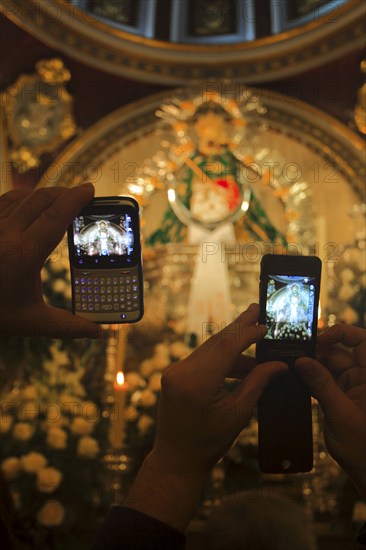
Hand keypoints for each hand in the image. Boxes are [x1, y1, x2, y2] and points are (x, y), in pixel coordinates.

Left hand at [0, 184, 101, 338]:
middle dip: (65, 193)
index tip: (90, 190)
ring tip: (63, 198)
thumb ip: (67, 326)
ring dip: (46, 194)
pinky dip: (25, 197)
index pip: (54, 217)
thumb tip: (98, 333)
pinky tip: (35, 203)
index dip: (75, 200)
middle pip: (41, 200)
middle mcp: (5, 235)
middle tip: (83, 194)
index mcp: (22, 255)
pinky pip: (6, 200)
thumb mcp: (31, 322)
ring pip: (23, 197)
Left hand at [124, 305, 287, 530]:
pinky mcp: (174, 374)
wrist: (176, 459)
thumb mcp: (238, 413)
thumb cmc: (208, 442)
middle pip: (216, 341)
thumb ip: (257, 383)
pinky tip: (242, 361)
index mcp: (197, 383)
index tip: (265, 324)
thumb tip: (278, 364)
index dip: (247, 333)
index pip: (226, 347)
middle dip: (239, 326)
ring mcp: (175, 371)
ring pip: (209, 348)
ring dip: (233, 344)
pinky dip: (222, 357)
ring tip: (256, 335)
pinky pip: (202, 358)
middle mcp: (181, 371)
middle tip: (257, 309)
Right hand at [295, 324, 365, 497]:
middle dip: (316, 353)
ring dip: (310, 368)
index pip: (362, 341)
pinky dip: (311, 381)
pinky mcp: (341, 398)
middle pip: (339, 352)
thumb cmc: (363, 447)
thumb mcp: (340, 414)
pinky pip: (324, 381)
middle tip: (292, 357)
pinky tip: (296, 382)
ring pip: (328, 366)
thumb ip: (322, 384)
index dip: (342, 333)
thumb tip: (303, 361)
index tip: (319, 340)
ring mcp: (352, 387)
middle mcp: (363, 377)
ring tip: (290, 370)